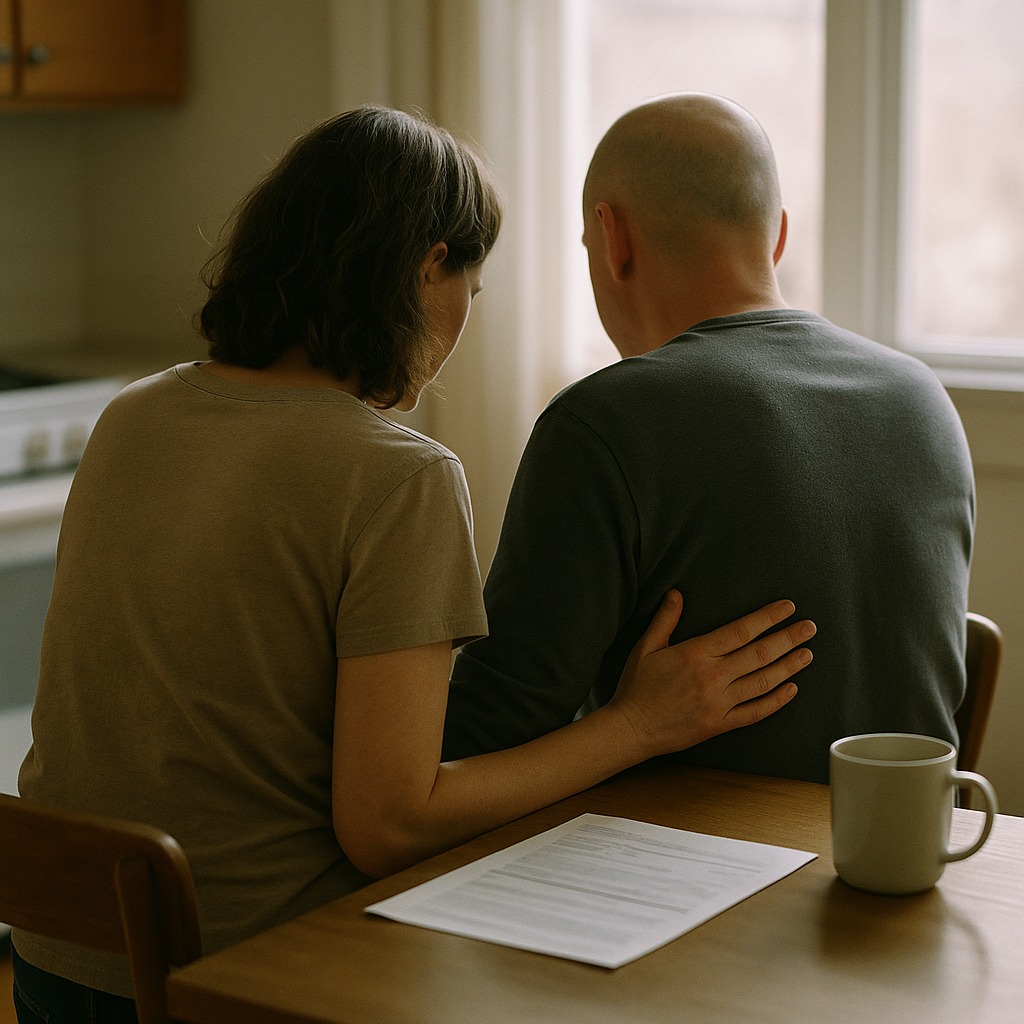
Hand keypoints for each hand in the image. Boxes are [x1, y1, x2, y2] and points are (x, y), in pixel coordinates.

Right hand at [608, 591, 813, 758]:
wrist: (631, 728)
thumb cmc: (636, 686)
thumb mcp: (646, 647)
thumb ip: (665, 619)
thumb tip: (677, 593)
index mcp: (696, 653)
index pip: (741, 630)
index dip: (767, 618)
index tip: (787, 608)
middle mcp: (712, 676)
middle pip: (760, 654)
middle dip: (788, 638)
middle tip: (809, 628)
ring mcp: (719, 702)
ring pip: (763, 682)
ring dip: (789, 667)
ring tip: (807, 654)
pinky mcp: (720, 724)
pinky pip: (755, 712)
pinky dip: (776, 701)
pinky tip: (791, 689)